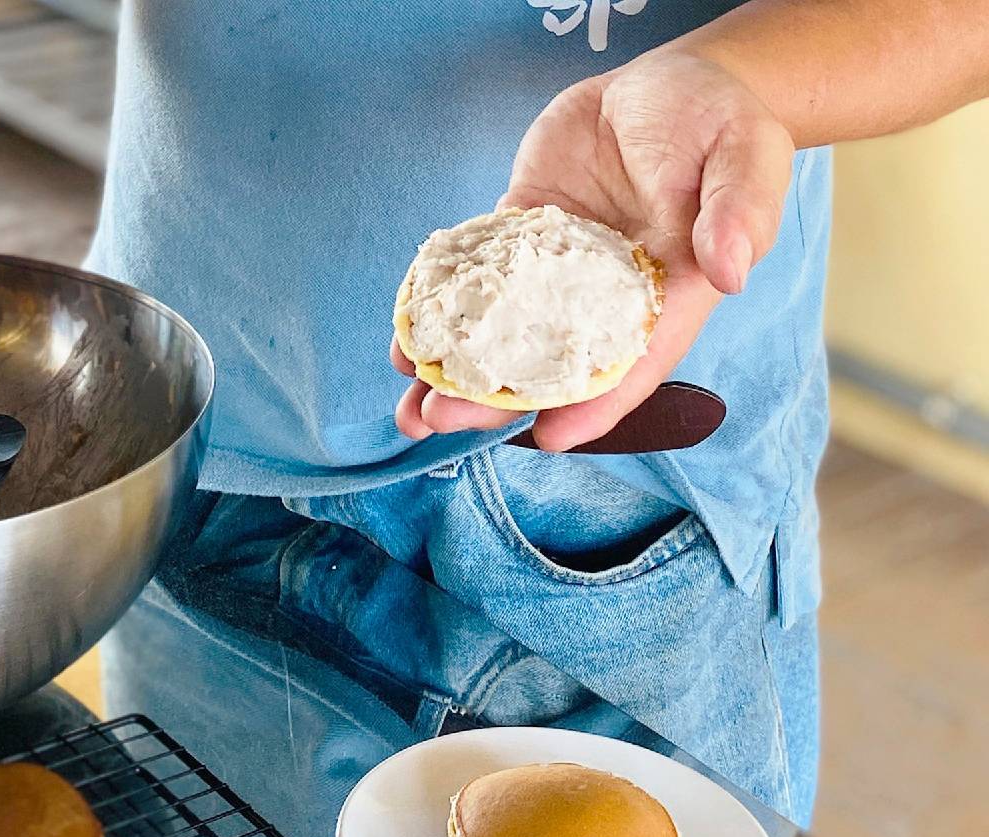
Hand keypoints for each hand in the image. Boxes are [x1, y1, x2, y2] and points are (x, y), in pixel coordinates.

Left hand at [394, 51, 794, 450]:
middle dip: (494, 399)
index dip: (594, 406)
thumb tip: (731, 271)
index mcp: (666, 297)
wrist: (669, 83)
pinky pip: (475, 276)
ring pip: (502, 332)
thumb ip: (740, 213)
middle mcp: (604, 298)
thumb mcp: (749, 156)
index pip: (631, 364)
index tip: (550, 438)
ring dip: (455, 369)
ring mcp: (555, 270)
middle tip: (439, 418)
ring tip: (407, 402)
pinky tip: (403, 335)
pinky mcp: (519, 234)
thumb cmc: (721, 123)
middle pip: (548, 364)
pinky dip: (441, 306)